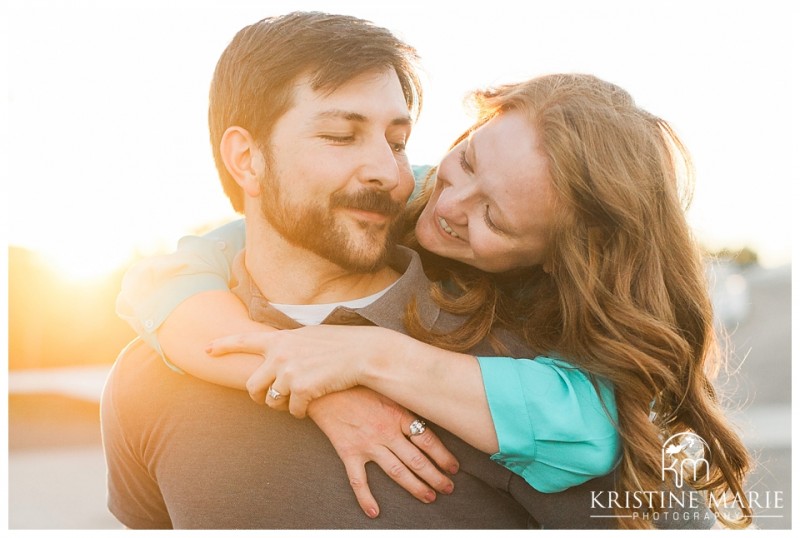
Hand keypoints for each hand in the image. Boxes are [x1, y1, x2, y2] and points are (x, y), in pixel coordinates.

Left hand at [207, 326, 389, 416]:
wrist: (362, 353)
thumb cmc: (340, 343)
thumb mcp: (309, 335)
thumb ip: (289, 343)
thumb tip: (279, 349)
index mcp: (280, 338)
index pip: (244, 340)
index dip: (223, 345)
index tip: (206, 349)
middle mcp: (279, 354)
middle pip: (252, 385)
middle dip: (258, 397)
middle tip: (269, 400)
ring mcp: (289, 372)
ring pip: (271, 401)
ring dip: (282, 406)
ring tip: (295, 401)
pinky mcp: (302, 389)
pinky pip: (293, 410)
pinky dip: (300, 413)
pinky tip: (310, 406)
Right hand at [308, 387, 458, 517]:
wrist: (323, 385)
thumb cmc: (355, 382)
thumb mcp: (385, 386)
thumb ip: (403, 400)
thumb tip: (426, 406)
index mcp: (398, 414)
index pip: (428, 439)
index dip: (443, 456)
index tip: (454, 467)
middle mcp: (386, 431)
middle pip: (417, 460)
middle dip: (436, 476)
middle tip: (448, 487)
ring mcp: (367, 443)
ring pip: (397, 472)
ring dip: (415, 487)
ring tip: (429, 496)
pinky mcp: (348, 451)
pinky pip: (358, 480)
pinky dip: (366, 498)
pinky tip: (374, 511)